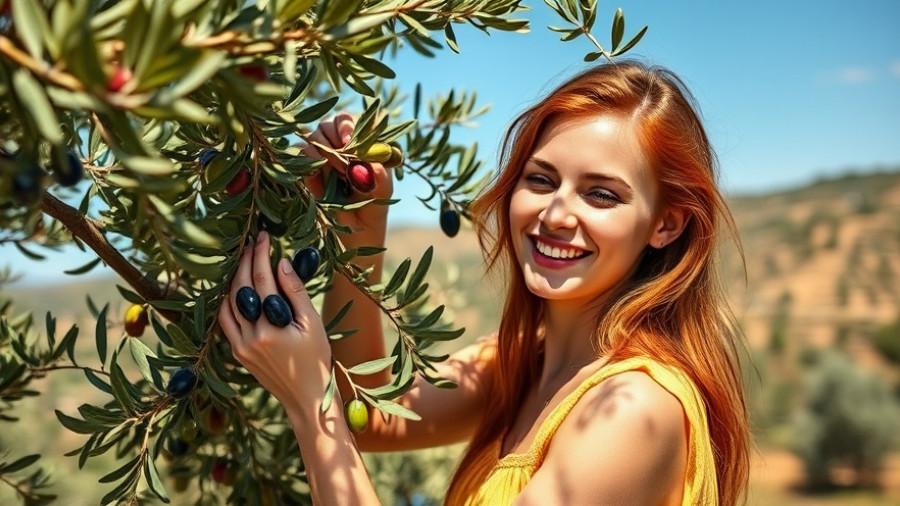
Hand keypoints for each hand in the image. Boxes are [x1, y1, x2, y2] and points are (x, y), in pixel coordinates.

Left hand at [218, 231, 331, 413]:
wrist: (307, 399)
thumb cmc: (317, 360)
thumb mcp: (313, 324)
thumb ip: (296, 292)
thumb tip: (281, 263)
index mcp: (270, 329)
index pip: (262, 282)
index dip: (262, 256)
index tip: (264, 236)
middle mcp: (249, 337)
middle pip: (241, 289)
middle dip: (247, 262)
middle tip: (253, 243)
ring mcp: (240, 346)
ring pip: (227, 304)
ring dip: (234, 280)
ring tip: (245, 261)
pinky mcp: (237, 353)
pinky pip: (226, 320)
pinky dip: (228, 301)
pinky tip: (236, 288)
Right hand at [301, 111, 392, 246]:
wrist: (352, 238)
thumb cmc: (372, 211)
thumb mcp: (382, 197)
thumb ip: (379, 180)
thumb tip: (364, 167)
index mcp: (366, 144)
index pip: (356, 120)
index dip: (349, 126)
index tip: (349, 141)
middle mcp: (343, 145)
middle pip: (332, 122)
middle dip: (336, 141)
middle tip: (344, 166)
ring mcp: (323, 155)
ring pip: (315, 134)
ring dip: (325, 152)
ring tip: (338, 177)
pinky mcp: (306, 168)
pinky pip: (300, 152)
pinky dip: (308, 162)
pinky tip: (319, 179)